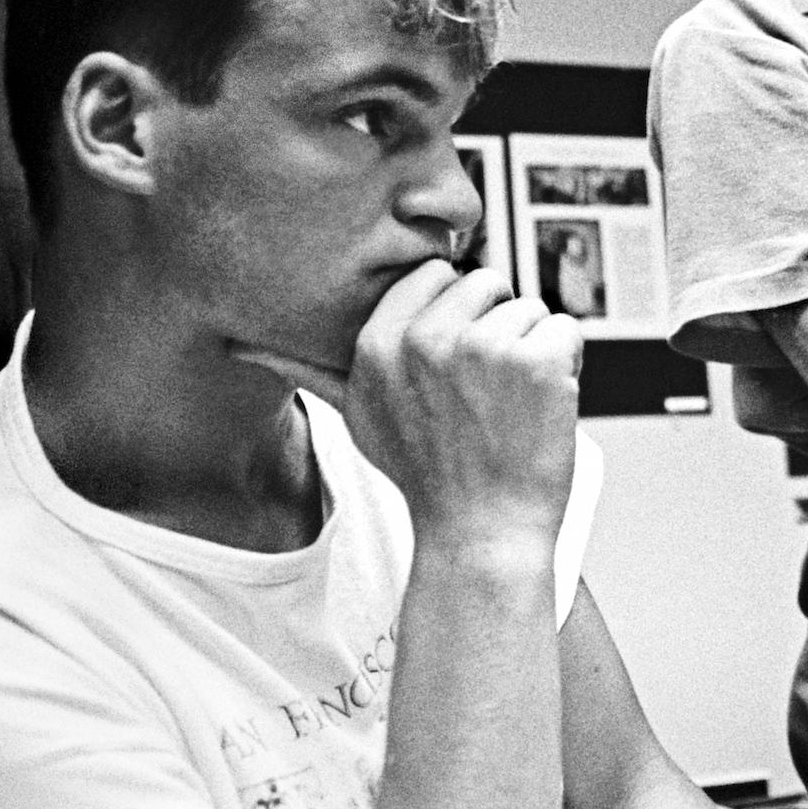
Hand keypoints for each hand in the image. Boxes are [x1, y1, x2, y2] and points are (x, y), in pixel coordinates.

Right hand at [237, 262, 582, 554]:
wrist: (482, 534)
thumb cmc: (428, 475)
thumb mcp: (357, 418)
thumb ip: (308, 369)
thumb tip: (239, 342)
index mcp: (378, 341)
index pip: (435, 274)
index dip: (457, 315)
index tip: (455, 366)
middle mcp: (425, 337)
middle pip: (488, 282)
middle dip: (498, 328)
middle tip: (485, 394)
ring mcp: (482, 348)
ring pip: (531, 310)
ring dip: (533, 353)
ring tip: (509, 408)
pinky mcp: (535, 361)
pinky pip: (568, 331)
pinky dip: (568, 366)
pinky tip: (540, 410)